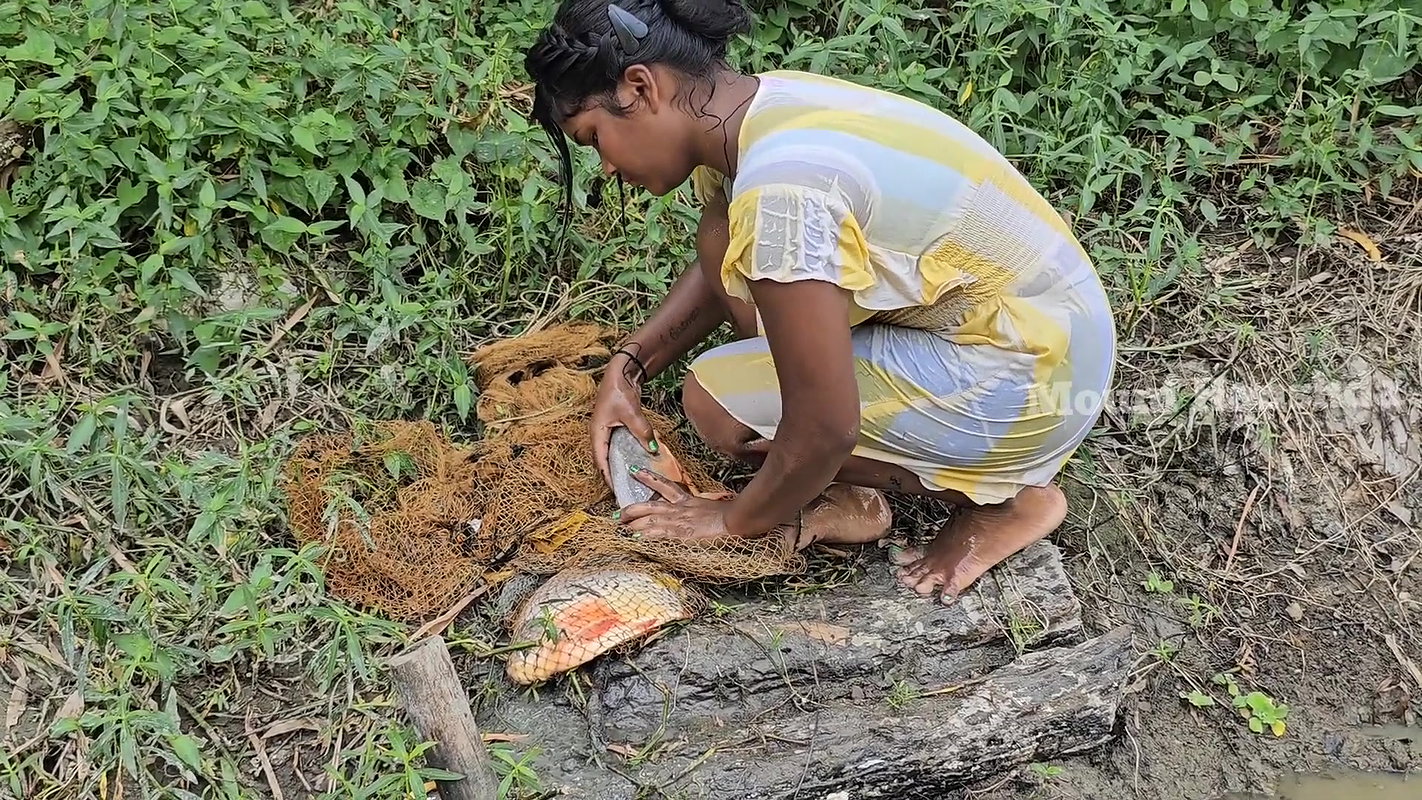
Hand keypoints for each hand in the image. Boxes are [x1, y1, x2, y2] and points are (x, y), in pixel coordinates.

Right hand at [590, 352, 656, 484]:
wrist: (621, 372)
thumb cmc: (619, 390)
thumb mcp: (631, 413)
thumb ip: (641, 431)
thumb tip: (652, 449)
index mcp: (597, 432)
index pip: (599, 460)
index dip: (607, 475)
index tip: (615, 489)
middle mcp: (599, 433)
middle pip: (605, 459)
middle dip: (613, 474)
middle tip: (624, 488)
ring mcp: (607, 430)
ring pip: (613, 452)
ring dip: (620, 464)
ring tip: (631, 478)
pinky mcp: (616, 426)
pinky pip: (620, 444)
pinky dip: (627, 453)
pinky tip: (638, 459)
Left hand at [619, 469, 743, 540]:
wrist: (735, 519)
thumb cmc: (729, 514)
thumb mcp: (713, 505)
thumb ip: (702, 506)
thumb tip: (701, 508)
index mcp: (687, 500)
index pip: (664, 485)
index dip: (648, 477)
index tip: (634, 470)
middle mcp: (678, 508)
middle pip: (648, 505)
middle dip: (630, 509)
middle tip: (616, 513)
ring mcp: (677, 521)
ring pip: (648, 519)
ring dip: (631, 523)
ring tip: (618, 525)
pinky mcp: (680, 533)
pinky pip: (657, 533)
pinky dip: (644, 535)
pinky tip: (633, 537)